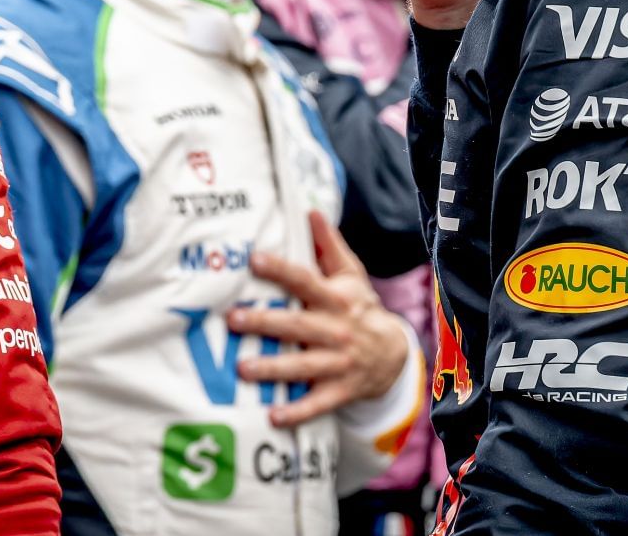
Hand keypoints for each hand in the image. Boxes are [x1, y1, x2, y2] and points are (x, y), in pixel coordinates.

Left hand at [227, 211, 408, 427]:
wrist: (395, 354)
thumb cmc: (360, 307)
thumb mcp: (351, 274)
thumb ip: (328, 245)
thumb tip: (309, 210)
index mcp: (336, 299)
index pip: (305, 281)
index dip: (281, 270)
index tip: (254, 259)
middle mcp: (336, 330)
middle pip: (297, 325)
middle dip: (265, 323)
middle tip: (233, 319)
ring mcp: (339, 364)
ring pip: (303, 366)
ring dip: (273, 369)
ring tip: (242, 368)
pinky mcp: (339, 391)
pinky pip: (317, 404)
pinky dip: (296, 413)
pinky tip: (273, 418)